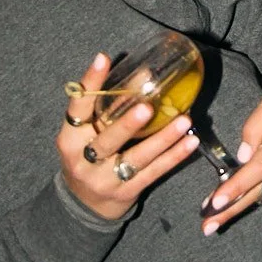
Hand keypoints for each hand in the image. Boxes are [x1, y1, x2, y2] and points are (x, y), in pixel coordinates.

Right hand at [57, 52, 201, 221]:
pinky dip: (174, 157)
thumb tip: (143, 73)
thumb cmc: (88, 155)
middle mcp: (83, 160)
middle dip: (127, 124)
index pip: (77, 107)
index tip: (103, 58)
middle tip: (147, 107)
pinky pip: (153, 173)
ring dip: (163, 140)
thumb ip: (107, 107)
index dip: (90, 83)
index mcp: (69, 139)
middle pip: (107, 140)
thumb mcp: (87, 132)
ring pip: (136, 159)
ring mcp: (105, 180)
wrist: (86, 203)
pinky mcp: (127, 192)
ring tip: (184, 121)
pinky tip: (191, 142)